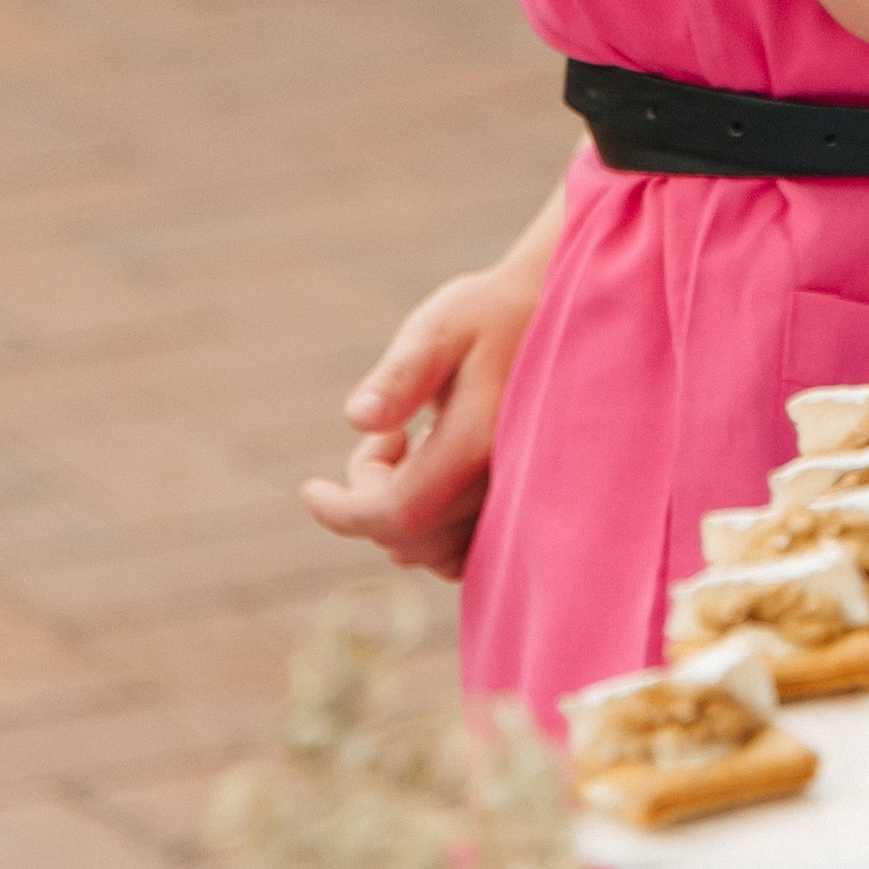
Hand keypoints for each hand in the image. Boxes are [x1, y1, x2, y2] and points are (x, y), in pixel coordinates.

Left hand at [298, 256, 542, 578]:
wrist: (559, 316)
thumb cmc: (489, 314)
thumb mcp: (439, 327)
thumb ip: (402, 373)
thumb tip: (359, 417)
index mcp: (480, 441)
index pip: (398, 512)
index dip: (343, 512)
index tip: (310, 490)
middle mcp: (508, 484)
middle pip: (411, 538)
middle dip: (372, 497)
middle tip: (387, 433)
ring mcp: (522, 502)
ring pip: (435, 553)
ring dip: (402, 515)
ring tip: (413, 446)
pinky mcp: (524, 510)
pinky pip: (465, 554)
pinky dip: (434, 532)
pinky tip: (433, 477)